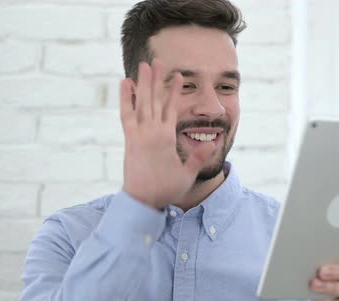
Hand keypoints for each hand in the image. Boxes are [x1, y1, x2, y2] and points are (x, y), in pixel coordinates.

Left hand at [119, 59, 214, 208]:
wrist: (140, 200)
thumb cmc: (165, 189)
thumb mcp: (186, 174)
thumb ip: (198, 158)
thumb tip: (212, 143)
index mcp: (166, 138)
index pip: (172, 108)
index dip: (175, 91)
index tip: (178, 75)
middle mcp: (150, 132)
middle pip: (154, 100)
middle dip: (156, 79)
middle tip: (156, 61)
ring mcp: (137, 134)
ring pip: (139, 103)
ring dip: (141, 84)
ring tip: (141, 67)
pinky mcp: (129, 139)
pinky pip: (126, 114)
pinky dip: (126, 100)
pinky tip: (126, 86)